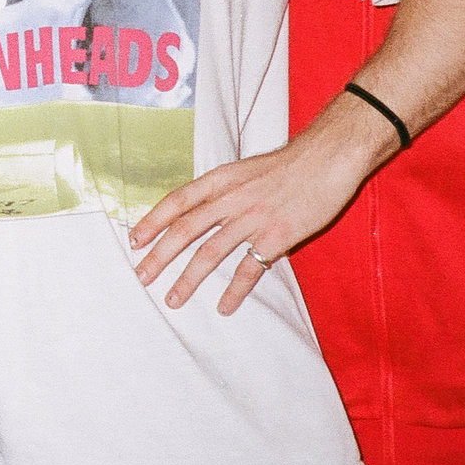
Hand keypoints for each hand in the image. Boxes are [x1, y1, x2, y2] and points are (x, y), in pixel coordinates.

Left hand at [124, 129, 381, 314]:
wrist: (329, 157)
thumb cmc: (289, 164)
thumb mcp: (246, 169)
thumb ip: (224, 190)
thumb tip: (202, 209)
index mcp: (221, 179)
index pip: (178, 201)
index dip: (153, 221)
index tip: (135, 241)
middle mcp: (231, 198)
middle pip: (185, 230)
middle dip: (159, 256)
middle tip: (141, 277)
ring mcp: (253, 218)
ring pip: (210, 253)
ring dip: (188, 279)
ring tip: (173, 299)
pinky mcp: (277, 236)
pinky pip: (249, 269)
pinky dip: (234, 290)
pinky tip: (223, 306)